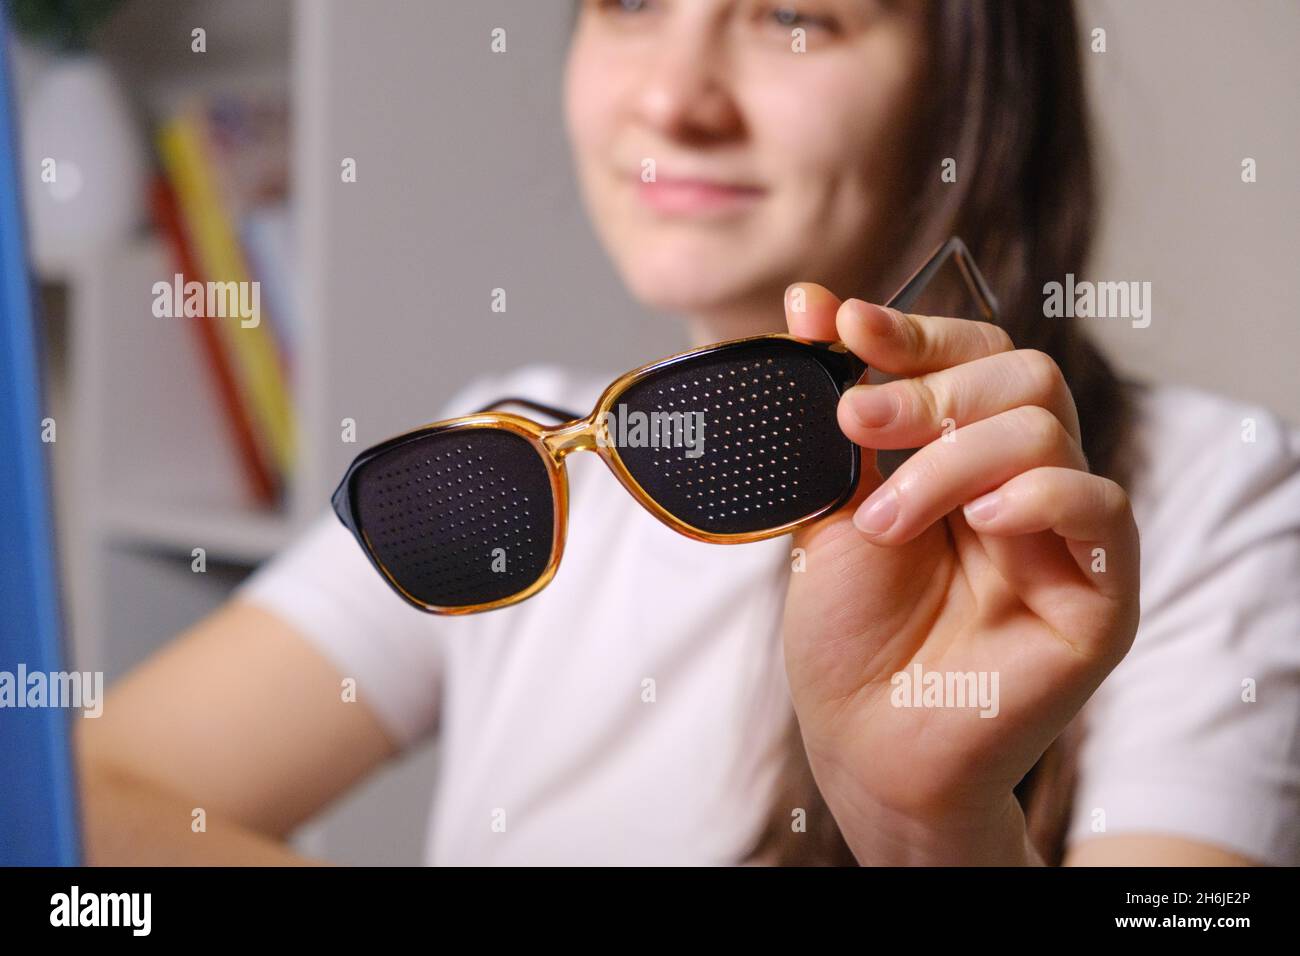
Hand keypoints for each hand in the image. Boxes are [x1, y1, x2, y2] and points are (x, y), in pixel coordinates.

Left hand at [780, 285, 1139, 864]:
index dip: (913, 331)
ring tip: (886, 521)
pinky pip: (1102, 507)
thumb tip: (810, 302)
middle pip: (1020, 373)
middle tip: (856, 425)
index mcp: (963, 455)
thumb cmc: (847, 634)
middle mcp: (1022, 484)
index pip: (971, 355)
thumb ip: (836, 415)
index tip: (841, 322)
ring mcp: (1065, 536)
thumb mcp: (830, 506)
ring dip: (950, 459)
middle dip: (927, 386)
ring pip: (1044, 429)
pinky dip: (1039, 494)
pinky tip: (983, 520)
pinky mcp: (1101, 593)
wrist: (862, 742)